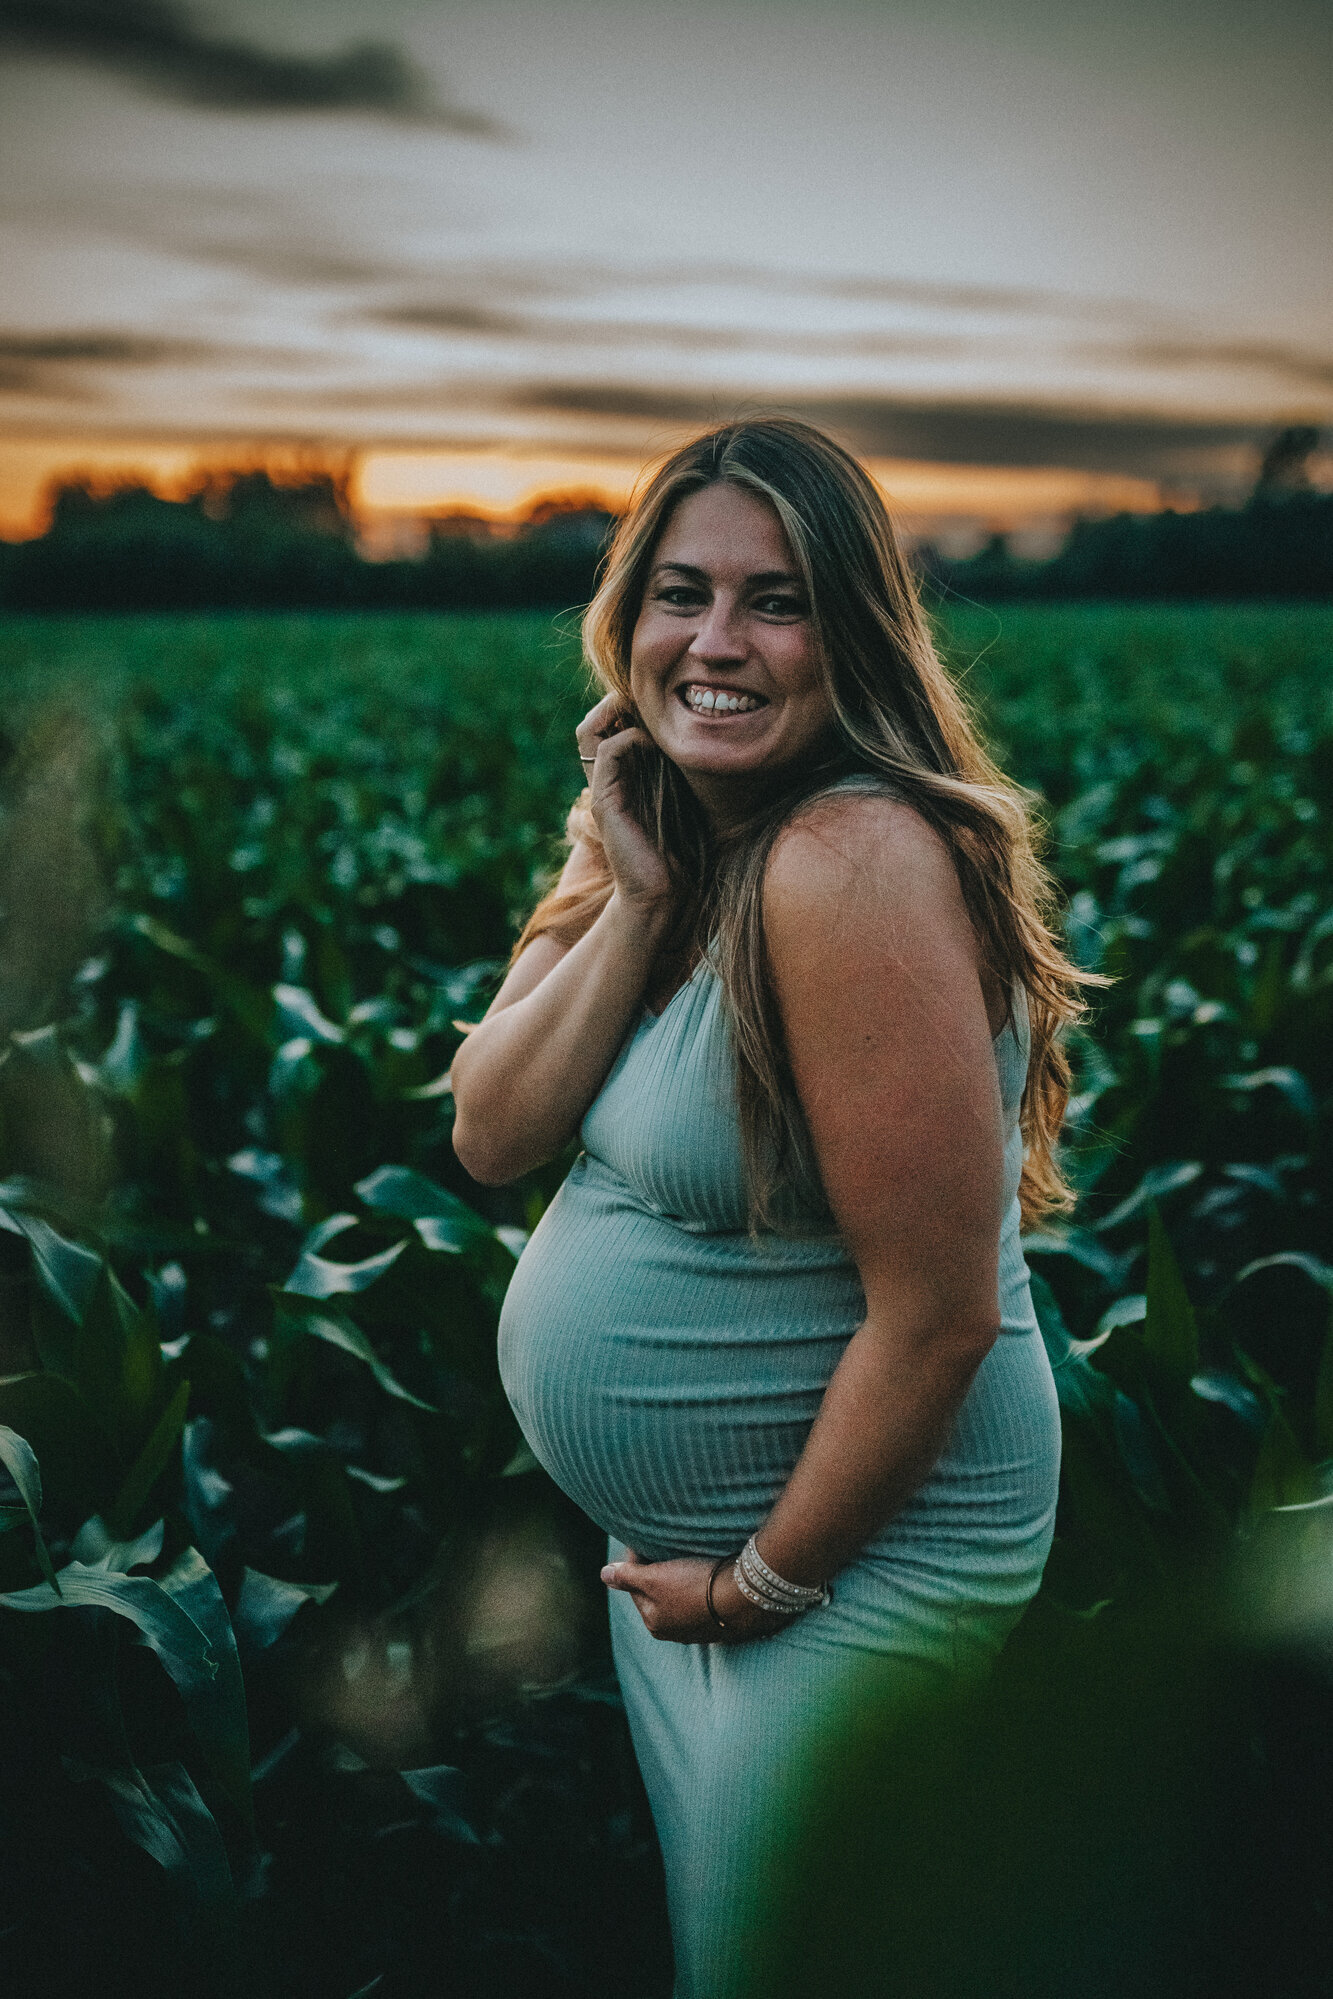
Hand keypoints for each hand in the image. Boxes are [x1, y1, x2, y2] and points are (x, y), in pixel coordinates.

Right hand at [575, 694, 673, 922]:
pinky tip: (653, 742)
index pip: (609, 727)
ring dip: (619, 712)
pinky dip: (630, 738)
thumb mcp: (685, 799)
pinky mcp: (605, 802)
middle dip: (616, 701)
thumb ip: (681, 771)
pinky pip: (607, 751)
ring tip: (648, 711)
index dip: (627, 707)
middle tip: (649, 695)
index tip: (662, 701)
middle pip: (593, 723)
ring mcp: (603, 790)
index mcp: (624, 778)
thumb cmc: (682, 852)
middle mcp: (608, 781)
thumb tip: (709, 737)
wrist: (663, 895)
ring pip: (591, 730)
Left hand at [602, 1548, 787, 1645]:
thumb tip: (603, 1575)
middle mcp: (675, 1632)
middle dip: (658, 1571)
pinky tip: (708, 1570)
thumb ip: (627, 1577)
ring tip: (687, 1554)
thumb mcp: (655, 1579)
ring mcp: (700, 1629)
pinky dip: (701, 1586)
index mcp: (654, 1622)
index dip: (637, 1561)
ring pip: (681, 1597)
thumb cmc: (695, 1586)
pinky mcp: (722, 1622)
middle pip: (658, 1593)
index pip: (635, 1586)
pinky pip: (704, 1600)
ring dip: (681, 1578)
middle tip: (665, 1545)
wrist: (745, 1597)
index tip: (644, 1539)